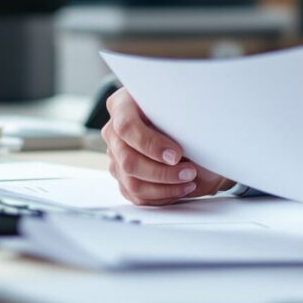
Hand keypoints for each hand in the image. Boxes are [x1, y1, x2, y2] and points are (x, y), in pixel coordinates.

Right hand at [103, 88, 233, 205]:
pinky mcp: (122, 176)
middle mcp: (113, 132)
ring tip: (188, 181)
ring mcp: (115, 156)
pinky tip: (180, 189)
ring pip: (133, 182)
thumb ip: (174, 115)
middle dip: (163, 172)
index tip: (176, 154)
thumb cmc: (181, 111)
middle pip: (129, 160)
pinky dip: (162, 196)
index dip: (151, 144)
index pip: (126, 127)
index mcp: (122, 105)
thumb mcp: (178, 105)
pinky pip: (137, 195)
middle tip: (189, 171)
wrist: (186, 128)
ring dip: (165, 187)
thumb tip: (183, 133)